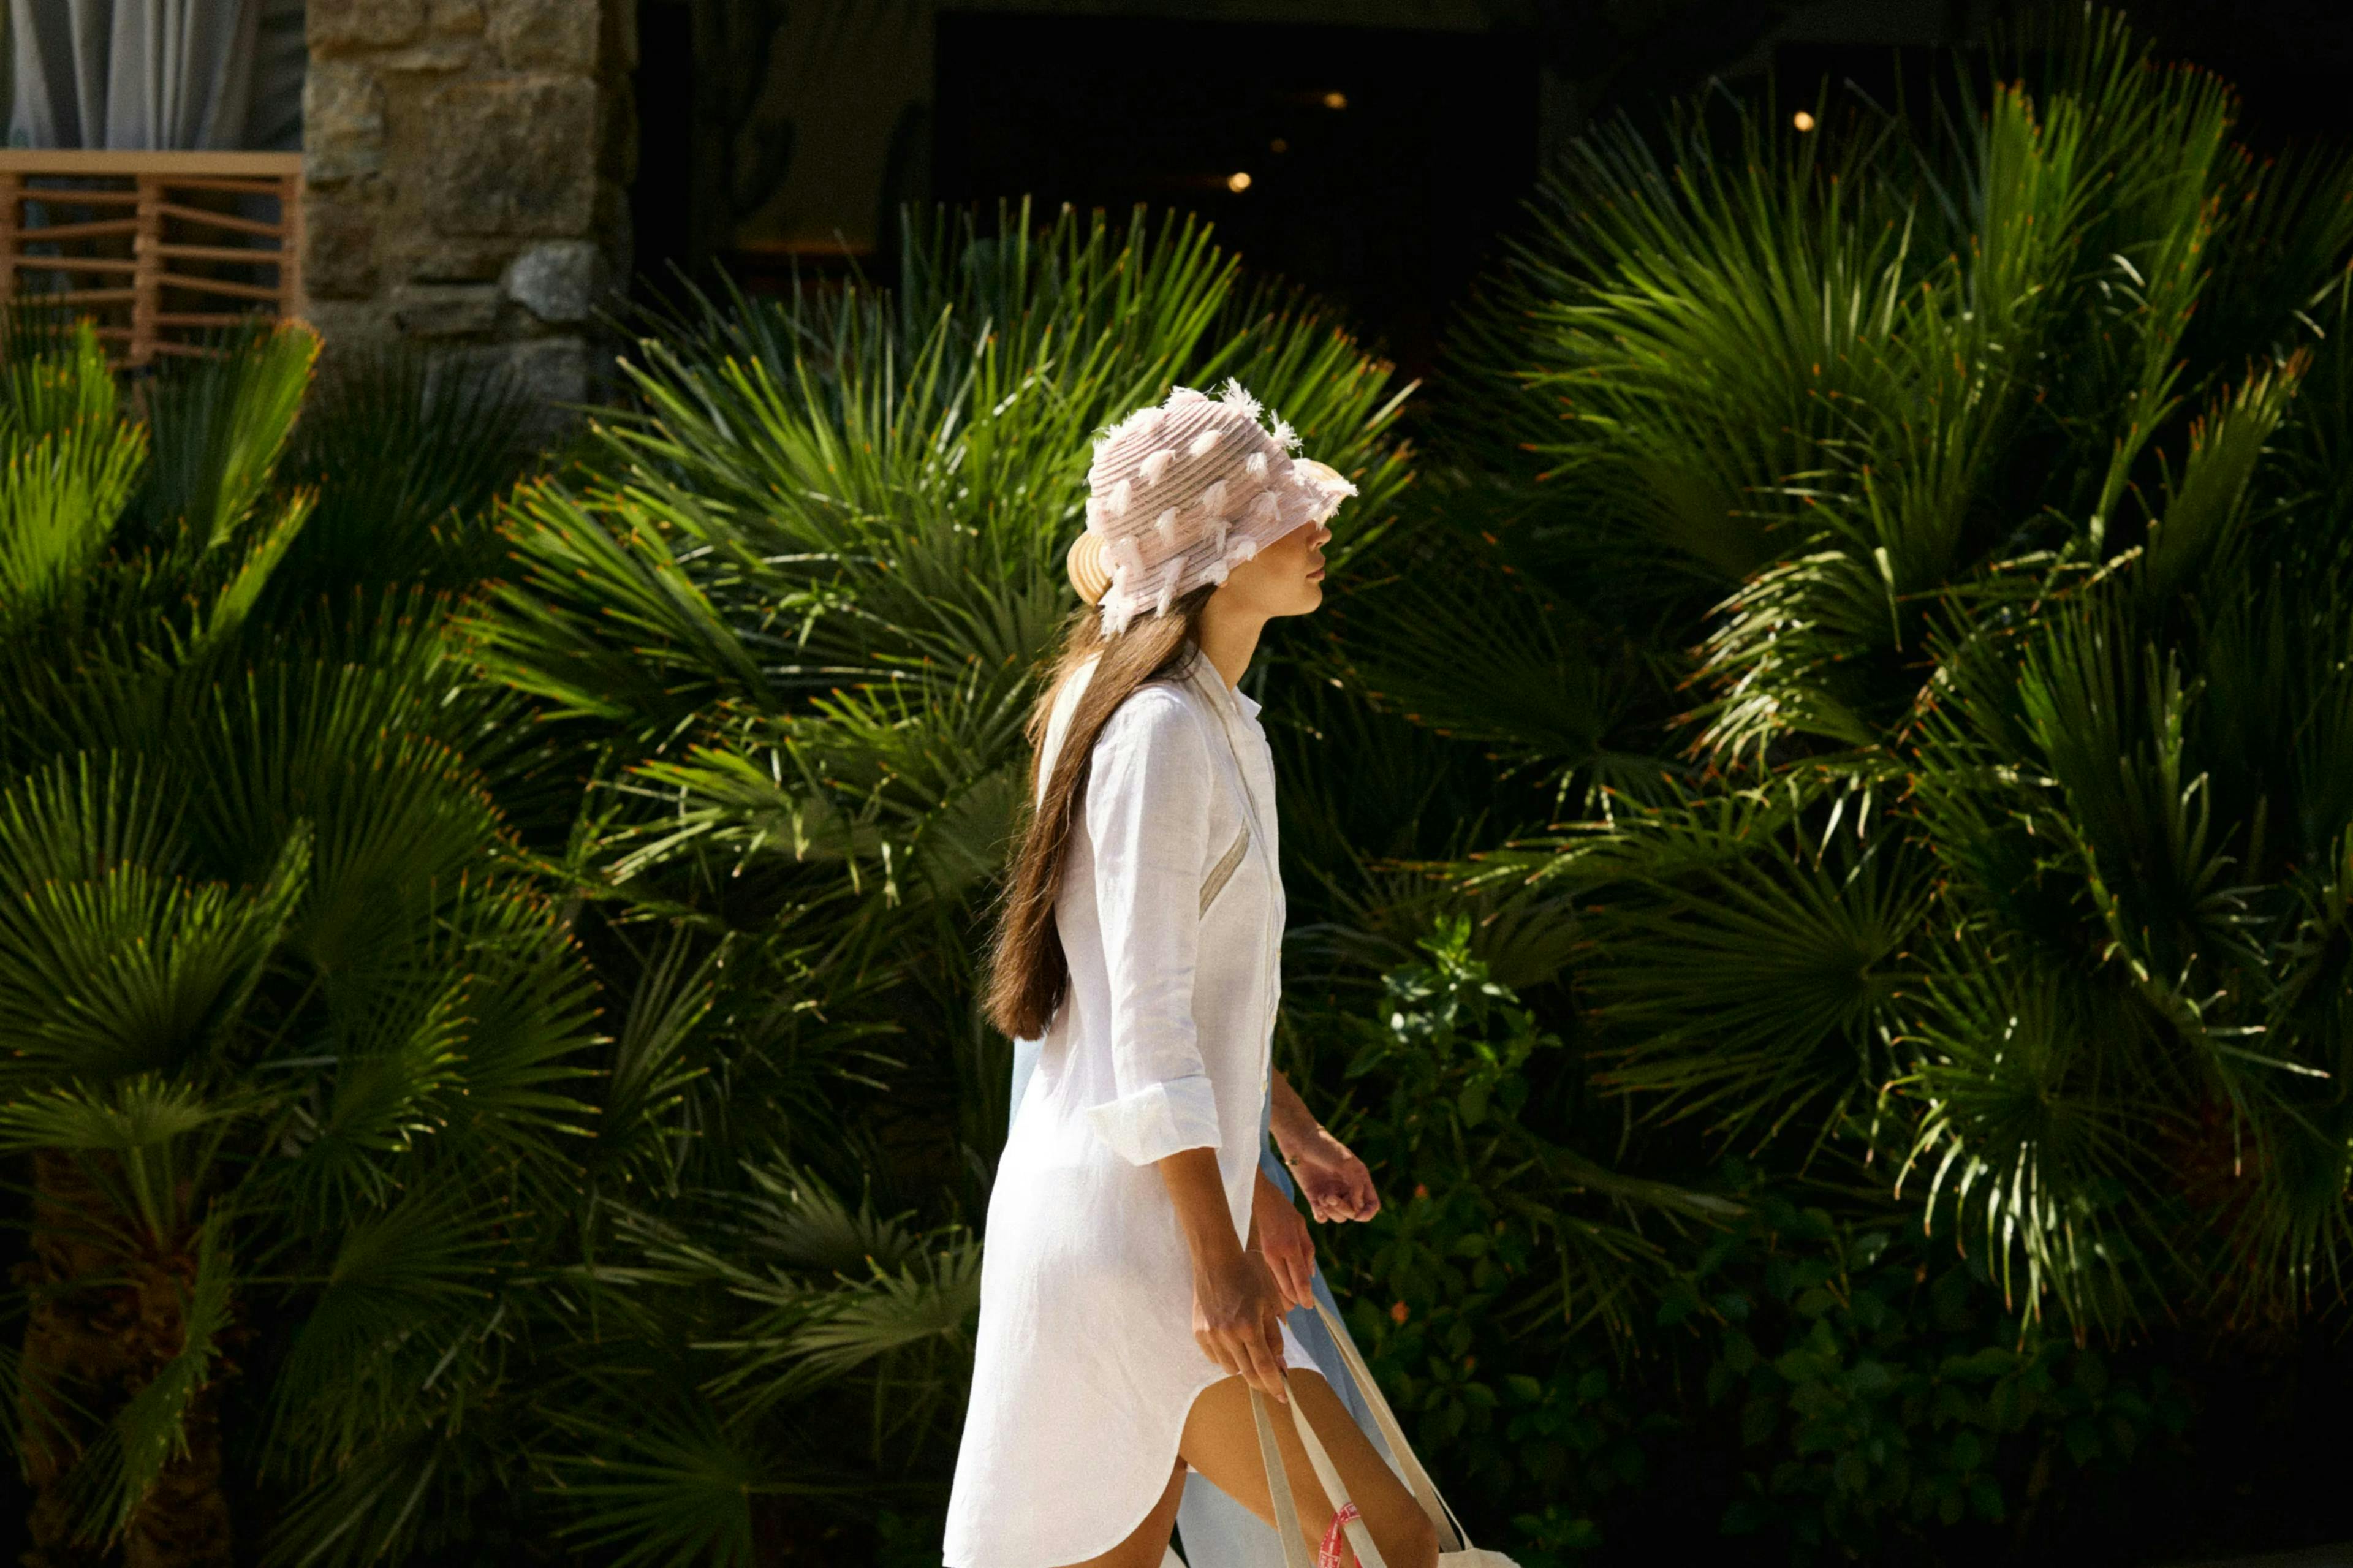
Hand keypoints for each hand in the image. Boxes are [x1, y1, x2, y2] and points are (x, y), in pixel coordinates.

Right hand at [1192, 1249, 1290, 1401]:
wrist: (1217, 1261)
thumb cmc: (1247, 1278)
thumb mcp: (1269, 1304)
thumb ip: (1275, 1336)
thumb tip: (1280, 1364)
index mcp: (1249, 1325)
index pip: (1264, 1366)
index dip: (1275, 1384)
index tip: (1284, 1396)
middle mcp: (1228, 1334)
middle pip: (1247, 1373)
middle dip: (1262, 1384)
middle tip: (1272, 1386)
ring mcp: (1211, 1334)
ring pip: (1230, 1368)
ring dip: (1244, 1366)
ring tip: (1249, 1350)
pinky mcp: (1199, 1332)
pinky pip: (1215, 1357)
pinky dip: (1226, 1356)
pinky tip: (1232, 1341)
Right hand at [1253, 1169, 1316, 1310]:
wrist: (1255, 1197)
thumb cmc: (1281, 1208)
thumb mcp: (1301, 1225)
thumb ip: (1308, 1251)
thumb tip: (1311, 1275)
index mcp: (1290, 1246)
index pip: (1300, 1280)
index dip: (1306, 1296)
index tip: (1309, 1305)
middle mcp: (1275, 1255)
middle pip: (1286, 1290)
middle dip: (1295, 1301)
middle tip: (1302, 1304)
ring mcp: (1262, 1257)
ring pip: (1273, 1288)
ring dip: (1282, 1299)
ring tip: (1290, 1301)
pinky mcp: (1253, 1256)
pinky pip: (1264, 1280)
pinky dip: (1271, 1290)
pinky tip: (1276, 1292)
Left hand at [1282, 1125, 1380, 1222]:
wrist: (1299, 1141)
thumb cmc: (1324, 1148)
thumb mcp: (1345, 1164)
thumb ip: (1356, 1186)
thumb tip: (1358, 1210)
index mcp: (1359, 1180)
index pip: (1371, 1204)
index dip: (1367, 1213)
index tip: (1357, 1214)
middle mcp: (1347, 1189)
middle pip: (1354, 1213)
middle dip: (1344, 1210)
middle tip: (1330, 1198)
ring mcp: (1331, 1194)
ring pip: (1338, 1217)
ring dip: (1331, 1212)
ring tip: (1322, 1197)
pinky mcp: (1315, 1197)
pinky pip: (1322, 1217)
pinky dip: (1321, 1216)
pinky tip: (1317, 1208)